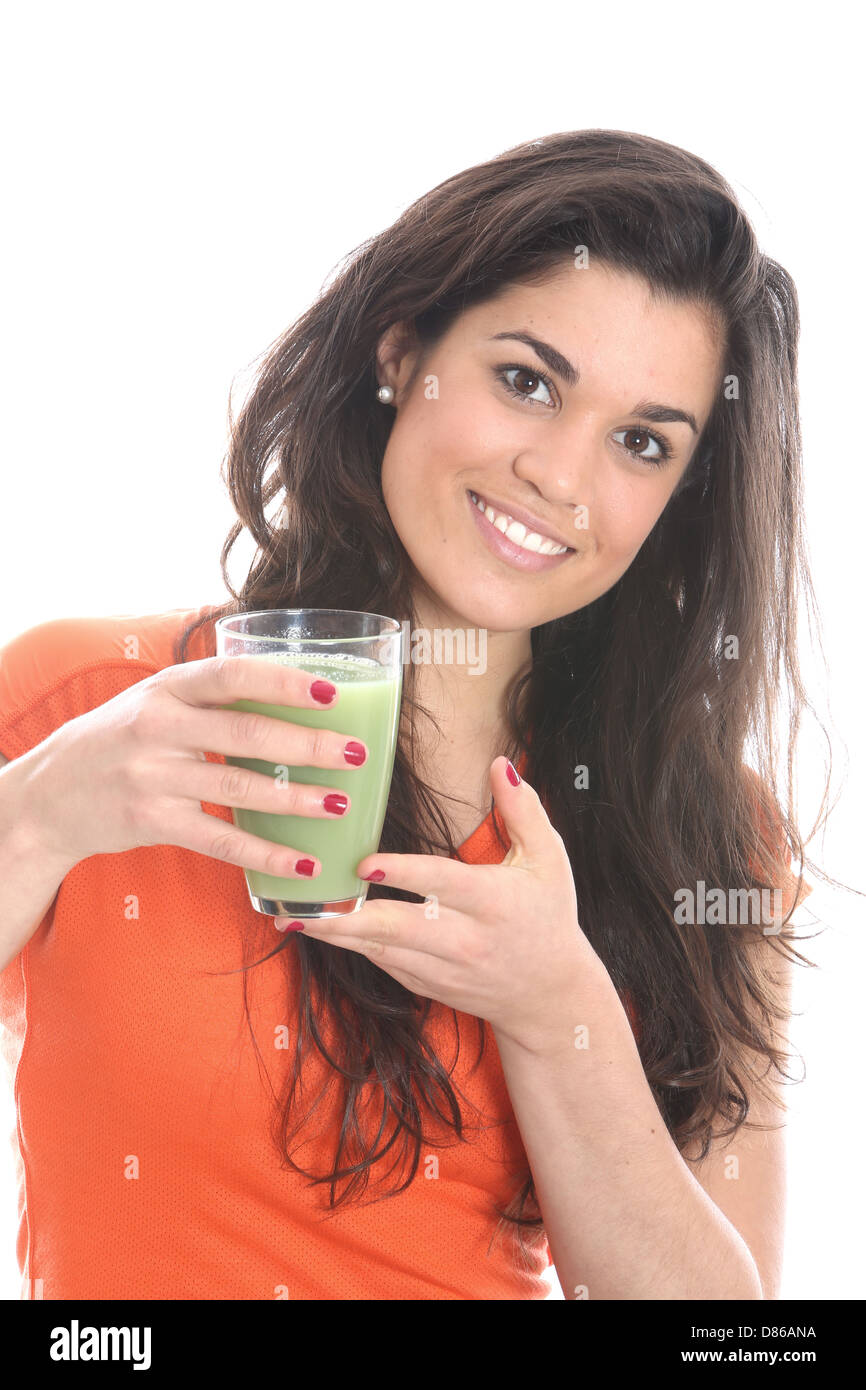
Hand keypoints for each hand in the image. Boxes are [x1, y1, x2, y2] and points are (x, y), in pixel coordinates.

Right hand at [18, 654, 368, 878]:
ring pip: (239, 787)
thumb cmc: (122, 738)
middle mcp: (159, 727)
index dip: (283, 682)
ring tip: (340, 803)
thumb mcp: (157, 699)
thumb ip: (213, 694)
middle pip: (246, 733)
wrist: (50, 793)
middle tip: (357, 753)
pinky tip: (304, 862)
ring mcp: (153, 776)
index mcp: (169, 688)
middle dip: (308, 745)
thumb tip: (299, 687)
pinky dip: (267, 854)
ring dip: (297, 799)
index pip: (232, 675)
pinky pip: (220, 840)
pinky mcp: (152, 822)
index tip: (331, 693)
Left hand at [295, 755, 601, 1052]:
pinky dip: (355, 949)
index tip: (363, 863)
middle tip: (303, 906)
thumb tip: (499, 762)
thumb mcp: (548, 859)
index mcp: (494, 902)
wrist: (550, 995)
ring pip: (383, 953)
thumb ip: (523, 809)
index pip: (442, 884)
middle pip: (399, 929)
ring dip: (338, 936)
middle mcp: (467, 939)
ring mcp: (446, 969)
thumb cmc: (549, 915)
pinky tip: (323, 932)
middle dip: (347, 919)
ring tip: (295, 919)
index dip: (403, 874)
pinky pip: (386, 967)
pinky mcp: (431, 987)